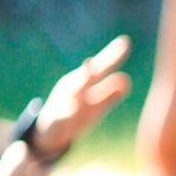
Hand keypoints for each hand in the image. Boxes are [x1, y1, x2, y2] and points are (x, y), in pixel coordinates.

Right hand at [32, 38, 134, 156]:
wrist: (49, 133)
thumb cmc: (75, 114)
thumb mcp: (95, 105)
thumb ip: (109, 94)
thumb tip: (126, 80)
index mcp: (83, 83)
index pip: (101, 68)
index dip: (114, 56)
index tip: (126, 42)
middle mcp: (73, 89)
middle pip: (85, 75)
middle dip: (94, 65)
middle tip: (102, 54)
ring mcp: (63, 104)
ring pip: (72, 93)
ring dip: (80, 81)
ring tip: (89, 70)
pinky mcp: (57, 121)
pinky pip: (61, 117)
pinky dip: (66, 112)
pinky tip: (73, 108)